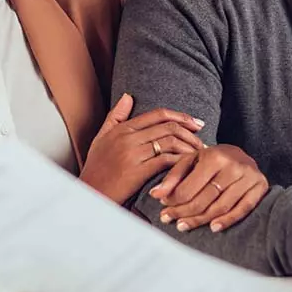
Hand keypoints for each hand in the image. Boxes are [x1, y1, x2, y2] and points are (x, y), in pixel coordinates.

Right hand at [80, 94, 203, 203]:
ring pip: (170, 142)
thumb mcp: (101, 138)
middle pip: (168, 127)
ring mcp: (132, 154)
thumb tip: (128, 96)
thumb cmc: (96, 169)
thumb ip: (116, 116)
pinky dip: (181, 161)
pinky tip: (189, 166)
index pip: (158, 114)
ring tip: (200, 155)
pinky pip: (166, 160)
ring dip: (189, 147)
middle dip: (191, 133)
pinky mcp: (136, 172)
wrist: (89, 195)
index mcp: (123, 128)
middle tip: (203, 140)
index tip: (196, 123)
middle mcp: (128, 137)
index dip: (181, 116)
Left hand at [148, 144, 269, 232]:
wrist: (243, 155)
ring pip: (220, 207)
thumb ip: (173, 177)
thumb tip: (155, 195)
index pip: (189, 187)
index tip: (164, 208)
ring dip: (201, 220)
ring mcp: (248, 177)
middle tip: (171, 221)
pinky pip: (242, 209)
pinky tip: (213, 228)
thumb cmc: (214, 159)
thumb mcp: (192, 160)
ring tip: (184, 226)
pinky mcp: (259, 187)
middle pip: (204, 199)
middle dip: (184, 212)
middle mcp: (233, 166)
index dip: (174, 200)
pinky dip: (227, 221)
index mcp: (214, 156)